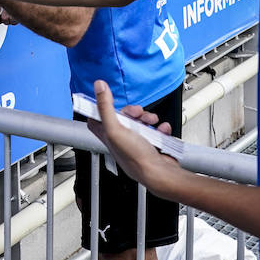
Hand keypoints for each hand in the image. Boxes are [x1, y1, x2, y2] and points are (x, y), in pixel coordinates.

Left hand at [84, 80, 181, 195]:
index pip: (97, 120)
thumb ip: (105, 106)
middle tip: (138, 113)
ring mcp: (136, 143)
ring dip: (148, 118)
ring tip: (152, 121)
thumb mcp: (115, 128)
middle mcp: (120, 140)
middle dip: (133, 112)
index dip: (103, 108)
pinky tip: (162, 130)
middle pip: (123, 118)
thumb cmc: (135, 158)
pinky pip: (156, 131)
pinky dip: (160, 128)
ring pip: (140, 123)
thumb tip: (98, 86)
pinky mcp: (151, 146)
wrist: (159, 173)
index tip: (109, 101)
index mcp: (107, 136)